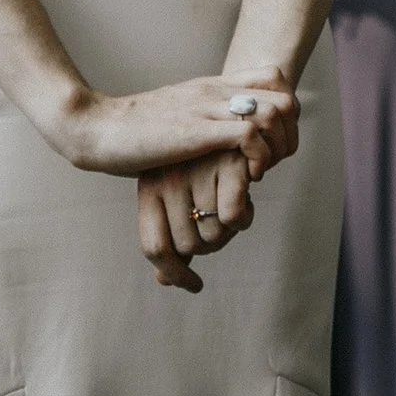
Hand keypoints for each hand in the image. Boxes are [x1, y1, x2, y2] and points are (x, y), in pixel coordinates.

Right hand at [49, 67, 296, 178]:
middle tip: (271, 162)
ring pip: (275, 112)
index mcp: (211, 86)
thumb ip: (200, 119)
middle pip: (285, 96)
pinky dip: (259, 157)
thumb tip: (220, 141)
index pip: (274, 77)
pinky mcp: (196, 130)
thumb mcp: (177, 117)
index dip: (284, 111)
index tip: (271, 142)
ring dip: (277, 147)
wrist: (96, 128)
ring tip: (259, 171)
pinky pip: (249, 134)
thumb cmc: (132, 132)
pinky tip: (245, 176)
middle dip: (288, 134)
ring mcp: (207, 108)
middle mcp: (215, 91)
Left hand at [137, 150, 257, 292]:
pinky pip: (234, 218)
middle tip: (219, 222)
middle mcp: (168, 179)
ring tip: (231, 204)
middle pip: (190, 246)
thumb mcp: (171, 192)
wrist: (229, 110)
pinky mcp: (229, 162)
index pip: (155, 248)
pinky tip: (245, 199)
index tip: (194, 285)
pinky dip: (244, 217)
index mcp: (149, 186)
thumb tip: (163, 281)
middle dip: (210, 244)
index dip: (174, 273)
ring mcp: (197, 170)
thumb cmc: (196, 159)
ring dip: (229, 230)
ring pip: (214, 234)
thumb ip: (170, 233)